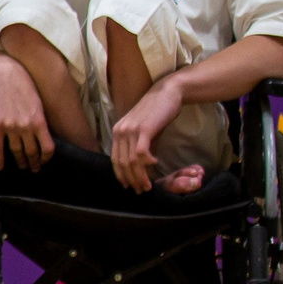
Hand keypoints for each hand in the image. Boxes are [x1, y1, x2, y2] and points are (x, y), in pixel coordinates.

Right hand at [0, 61, 53, 171]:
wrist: (5, 76)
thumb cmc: (24, 86)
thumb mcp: (38, 103)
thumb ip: (39, 121)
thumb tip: (41, 136)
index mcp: (39, 122)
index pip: (47, 147)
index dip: (46, 157)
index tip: (44, 160)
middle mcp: (26, 127)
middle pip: (31, 152)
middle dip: (33, 162)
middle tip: (33, 168)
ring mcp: (10, 127)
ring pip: (16, 151)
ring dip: (20, 162)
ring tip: (22, 166)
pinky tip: (0, 167)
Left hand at [108, 76, 183, 192]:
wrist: (167, 93)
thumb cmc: (157, 113)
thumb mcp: (143, 131)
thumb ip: (138, 146)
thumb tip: (141, 166)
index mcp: (117, 132)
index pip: (115, 159)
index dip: (121, 175)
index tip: (128, 186)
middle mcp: (120, 131)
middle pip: (122, 163)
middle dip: (131, 179)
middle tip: (140, 190)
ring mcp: (131, 129)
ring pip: (131, 161)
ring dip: (140, 175)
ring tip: (148, 185)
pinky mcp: (143, 128)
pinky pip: (141, 152)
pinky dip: (147, 162)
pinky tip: (155, 164)